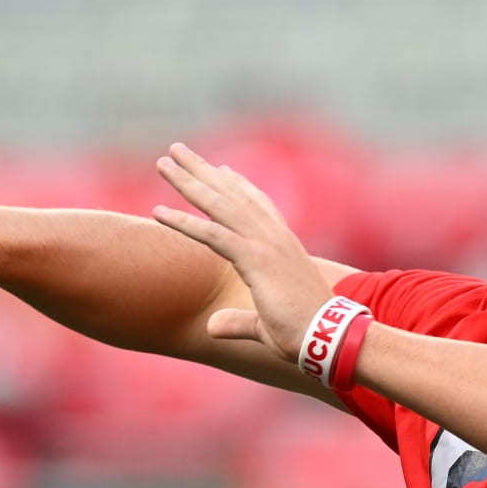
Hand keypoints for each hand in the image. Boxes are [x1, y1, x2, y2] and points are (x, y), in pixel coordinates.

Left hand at [152, 142, 331, 362]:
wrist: (329, 336)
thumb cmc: (305, 333)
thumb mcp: (266, 324)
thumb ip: (238, 322)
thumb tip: (212, 327)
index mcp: (283, 246)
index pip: (257, 205)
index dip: (238, 185)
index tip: (221, 169)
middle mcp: (274, 237)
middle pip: (231, 195)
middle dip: (202, 170)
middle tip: (177, 150)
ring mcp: (264, 245)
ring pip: (218, 205)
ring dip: (188, 182)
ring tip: (164, 162)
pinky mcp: (255, 260)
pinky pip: (212, 236)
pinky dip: (184, 222)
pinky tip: (158, 211)